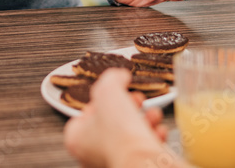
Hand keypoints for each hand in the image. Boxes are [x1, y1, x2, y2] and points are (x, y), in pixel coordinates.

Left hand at [64, 68, 181, 167]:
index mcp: (76, 138)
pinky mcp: (133, 165)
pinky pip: (143, 148)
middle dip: (128, 107)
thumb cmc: (120, 133)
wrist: (142, 161)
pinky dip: (153, 136)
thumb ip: (112, 77)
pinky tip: (158, 130)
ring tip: (152, 114)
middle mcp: (91, 155)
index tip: (113, 93)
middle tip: (136, 100)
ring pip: (129, 135)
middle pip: (110, 123)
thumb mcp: (109, 89)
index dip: (100, 101)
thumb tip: (119, 76)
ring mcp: (113, 162)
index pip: (84, 115)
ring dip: (144, 120)